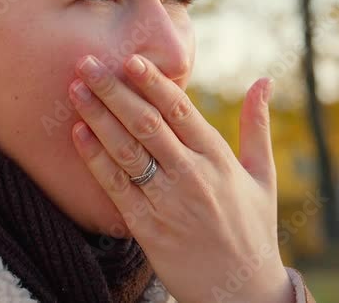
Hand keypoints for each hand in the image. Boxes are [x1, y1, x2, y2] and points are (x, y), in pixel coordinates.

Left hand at [68, 53, 293, 302]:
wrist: (240, 292)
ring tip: (75, 89)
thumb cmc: (253, 228)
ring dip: (98, 117)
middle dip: (114, 90)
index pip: (181, 111)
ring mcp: (167, 202)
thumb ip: (256, 125)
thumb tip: (264, 80)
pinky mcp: (147, 227)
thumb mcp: (261, 175)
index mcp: (218, 159)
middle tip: (87, 62)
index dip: (153, 83)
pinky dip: (95, 158)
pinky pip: (115, 187)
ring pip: (126, 150)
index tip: (130, 58)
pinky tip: (78, 134)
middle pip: (146, 124)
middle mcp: (192, 176)